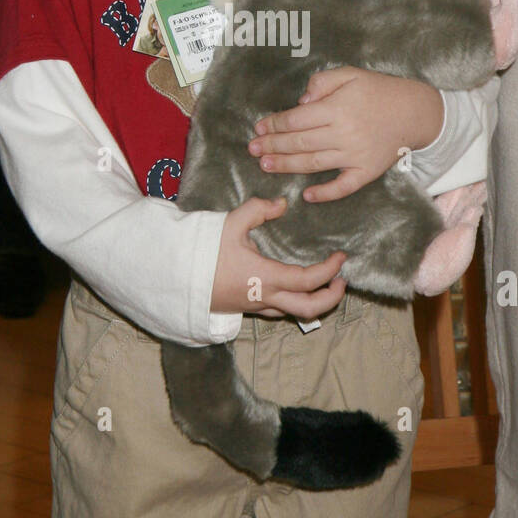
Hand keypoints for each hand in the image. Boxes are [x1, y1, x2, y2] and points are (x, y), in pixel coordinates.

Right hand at [211, 196, 346, 320]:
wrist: (176, 277)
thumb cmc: (203, 251)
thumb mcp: (230, 224)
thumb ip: (258, 210)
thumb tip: (281, 203)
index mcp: (266, 277)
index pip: (309, 280)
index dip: (330, 270)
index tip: (341, 256)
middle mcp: (265, 297)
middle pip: (309, 309)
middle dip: (332, 298)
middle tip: (341, 280)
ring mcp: (256, 306)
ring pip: (294, 313)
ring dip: (314, 302)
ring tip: (323, 284)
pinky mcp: (246, 308)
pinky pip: (278, 310)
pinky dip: (294, 302)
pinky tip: (293, 288)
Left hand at [248, 66, 443, 202]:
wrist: (414, 112)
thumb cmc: (379, 91)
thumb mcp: (350, 74)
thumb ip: (322, 83)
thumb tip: (301, 102)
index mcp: (338, 108)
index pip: (296, 119)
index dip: (275, 124)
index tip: (260, 128)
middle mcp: (344, 133)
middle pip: (300, 143)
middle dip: (273, 146)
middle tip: (252, 149)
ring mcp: (355, 155)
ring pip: (314, 164)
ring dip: (287, 166)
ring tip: (266, 165)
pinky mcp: (367, 171)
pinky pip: (344, 187)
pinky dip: (325, 193)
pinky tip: (308, 195)